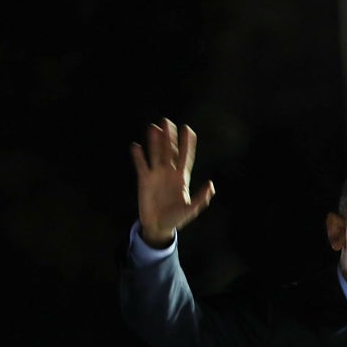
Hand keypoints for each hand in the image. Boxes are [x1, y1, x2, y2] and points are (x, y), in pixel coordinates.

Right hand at [130, 118, 214, 247]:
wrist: (159, 226)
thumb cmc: (177, 218)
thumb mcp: (192, 209)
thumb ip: (201, 197)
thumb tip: (211, 184)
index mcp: (182, 178)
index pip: (185, 157)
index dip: (187, 144)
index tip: (188, 129)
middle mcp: (169, 173)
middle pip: (169, 151)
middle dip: (169, 137)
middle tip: (167, 121)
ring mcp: (156, 175)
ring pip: (155, 154)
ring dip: (154, 141)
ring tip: (153, 127)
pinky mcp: (144, 180)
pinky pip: (141, 165)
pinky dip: (138, 156)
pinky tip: (136, 146)